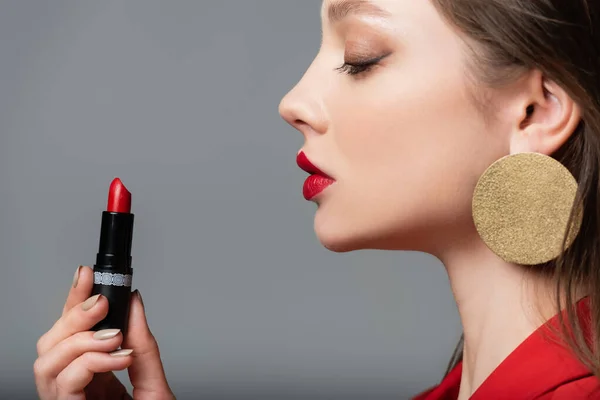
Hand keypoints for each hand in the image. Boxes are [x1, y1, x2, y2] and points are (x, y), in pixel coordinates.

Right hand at [34, 265, 174, 398]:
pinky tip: (117, 357)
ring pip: (47, 360)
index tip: (87, 274)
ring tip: (114, 336)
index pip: (73, 333)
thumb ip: (144, 347)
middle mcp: (76, 389)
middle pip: (51, 342)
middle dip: (73, 314)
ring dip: (81, 338)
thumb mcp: (154, 382)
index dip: (75, 300)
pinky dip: (90, 361)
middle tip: (101, 302)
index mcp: (93, 379)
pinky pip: (64, 382)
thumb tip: (134, 301)